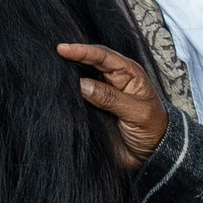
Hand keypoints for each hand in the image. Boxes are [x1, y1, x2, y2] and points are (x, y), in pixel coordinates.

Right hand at [57, 39, 168, 169]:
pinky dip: (68, 93)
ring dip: (68, 74)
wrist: (152, 154)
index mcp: (128, 73)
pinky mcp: (95, 108)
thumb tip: (82, 84)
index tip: (63, 49)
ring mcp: (103, 93)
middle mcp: (114, 79)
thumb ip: (111, 98)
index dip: (82, 51)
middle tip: (51, 53)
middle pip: (89, 62)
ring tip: (49, 67)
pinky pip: (79, 97)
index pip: (103, 56)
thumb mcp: (136, 112)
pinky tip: (56, 89)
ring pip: (82, 78)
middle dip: (72, 57)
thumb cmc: (153, 129)